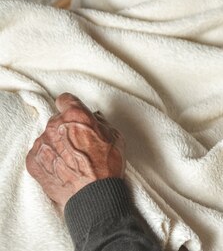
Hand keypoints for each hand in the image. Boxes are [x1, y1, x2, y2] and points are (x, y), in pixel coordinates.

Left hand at [26, 93, 124, 208]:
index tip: (74, 113)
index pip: (66, 99)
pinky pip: (39, 153)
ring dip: (57, 144)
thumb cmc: (106, 167)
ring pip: (48, 137)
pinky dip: (49, 158)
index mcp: (76, 116)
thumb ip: (100, 123)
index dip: (71, 106)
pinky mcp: (33, 161)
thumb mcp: (115, 137)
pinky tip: (62, 167)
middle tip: (79, 143)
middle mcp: (55, 126)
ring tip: (71, 160)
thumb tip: (93, 120)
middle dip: (66, 128)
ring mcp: (42, 144)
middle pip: (57, 119)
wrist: (92, 196)